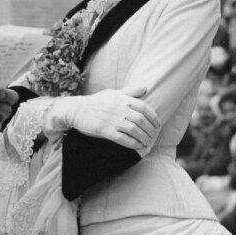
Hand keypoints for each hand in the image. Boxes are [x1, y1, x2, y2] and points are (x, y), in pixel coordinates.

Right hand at [43, 87, 160, 149]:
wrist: (77, 110)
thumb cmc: (96, 101)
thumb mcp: (114, 93)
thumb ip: (131, 91)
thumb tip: (146, 88)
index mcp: (124, 99)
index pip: (145, 108)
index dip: (154, 118)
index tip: (158, 125)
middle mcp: (121, 109)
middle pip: (142, 121)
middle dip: (151, 131)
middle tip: (154, 137)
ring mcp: (114, 120)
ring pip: (135, 131)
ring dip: (144, 138)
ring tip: (148, 143)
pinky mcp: (106, 131)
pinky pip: (124, 139)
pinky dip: (133, 144)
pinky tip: (138, 146)